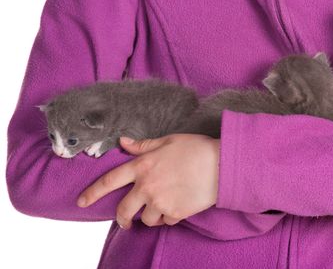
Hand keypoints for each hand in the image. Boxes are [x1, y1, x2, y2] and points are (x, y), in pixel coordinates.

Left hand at [77, 134, 219, 228]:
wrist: (222, 165)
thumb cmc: (196, 148)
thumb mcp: (168, 140)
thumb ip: (144, 145)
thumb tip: (123, 141)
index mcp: (143, 165)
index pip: (110, 181)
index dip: (93, 193)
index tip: (81, 202)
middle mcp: (147, 186)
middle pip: (124, 210)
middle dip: (122, 218)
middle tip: (126, 220)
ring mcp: (161, 202)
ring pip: (146, 219)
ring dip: (150, 215)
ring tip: (162, 207)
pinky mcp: (176, 213)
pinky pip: (166, 221)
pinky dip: (169, 217)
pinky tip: (178, 206)